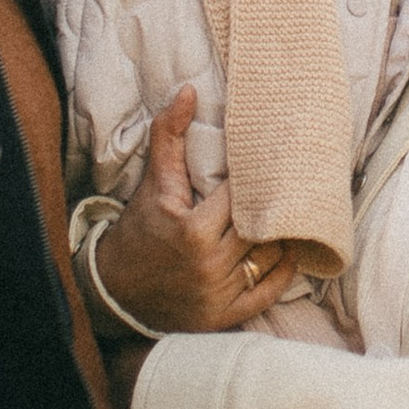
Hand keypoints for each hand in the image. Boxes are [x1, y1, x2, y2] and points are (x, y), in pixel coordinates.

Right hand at [92, 86, 301, 335]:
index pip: (243, 195)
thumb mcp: (153, 184)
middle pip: (262, 225)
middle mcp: (209, 264)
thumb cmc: (138, 231)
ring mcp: (219, 294)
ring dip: (283, 235)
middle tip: (294, 184)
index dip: (258, 179)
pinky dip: (283, 269)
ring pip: (270, 256)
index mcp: (192, 229)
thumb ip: (169, 136)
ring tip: (293, 214)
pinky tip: (287, 250)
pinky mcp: (225, 317)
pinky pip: (270, 290)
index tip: (271, 163)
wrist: (115, 293)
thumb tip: (189, 91)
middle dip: (274, 205)